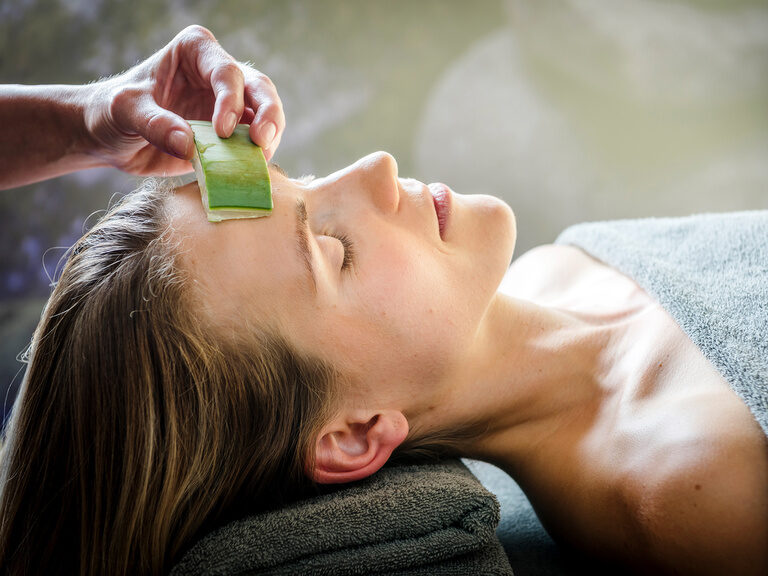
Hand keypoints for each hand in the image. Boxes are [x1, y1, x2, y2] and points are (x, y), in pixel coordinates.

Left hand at [84, 25, 284, 175]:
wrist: (109, 138)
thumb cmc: (111, 112)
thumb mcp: (124, 110)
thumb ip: (154, 123)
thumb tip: (188, 144)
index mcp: (194, 52)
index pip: (225, 71)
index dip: (230, 100)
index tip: (221, 131)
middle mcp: (217, 74)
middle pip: (258, 88)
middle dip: (267, 114)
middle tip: (262, 142)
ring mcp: (227, 105)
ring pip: (264, 115)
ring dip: (268, 139)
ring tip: (261, 160)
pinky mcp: (229, 134)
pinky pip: (252, 144)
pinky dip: (255, 158)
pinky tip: (251, 171)